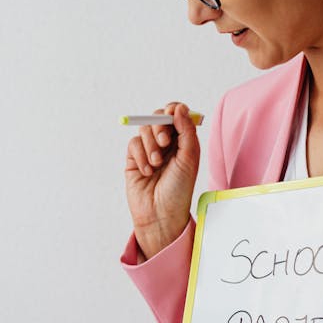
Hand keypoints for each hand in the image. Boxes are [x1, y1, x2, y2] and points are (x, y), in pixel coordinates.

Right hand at [125, 101, 201, 259]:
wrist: (160, 214)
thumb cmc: (179, 190)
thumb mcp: (189, 158)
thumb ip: (186, 131)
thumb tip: (179, 108)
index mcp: (183, 141)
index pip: (177, 114)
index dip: (174, 110)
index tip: (173, 114)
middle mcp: (166, 143)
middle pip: (159, 117)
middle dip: (160, 126)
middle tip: (165, 142)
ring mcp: (149, 150)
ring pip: (144, 129)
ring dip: (150, 145)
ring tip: (156, 164)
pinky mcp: (134, 159)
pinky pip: (133, 144)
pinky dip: (140, 156)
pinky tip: (147, 171)